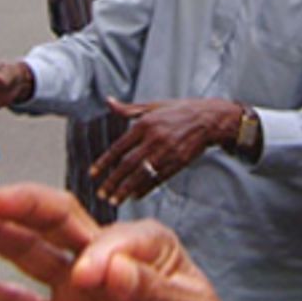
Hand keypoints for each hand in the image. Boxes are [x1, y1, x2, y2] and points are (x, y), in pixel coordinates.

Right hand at [0, 184, 259, 300]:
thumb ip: (149, 288)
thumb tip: (110, 268)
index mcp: (142, 245)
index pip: (108, 235)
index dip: (98, 254)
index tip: (94, 279)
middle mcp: (103, 259)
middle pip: (58, 222)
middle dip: (27, 207)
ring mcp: (77, 293)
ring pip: (31, 254)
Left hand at [91, 97, 241, 204]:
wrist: (208, 119)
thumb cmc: (178, 111)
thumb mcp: (152, 106)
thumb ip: (128, 108)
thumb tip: (108, 100)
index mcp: (145, 124)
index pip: (119, 147)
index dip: (104, 162)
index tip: (92, 174)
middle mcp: (154, 139)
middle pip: (128, 164)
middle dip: (113, 181)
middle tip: (101, 194)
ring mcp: (167, 152)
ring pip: (142, 174)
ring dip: (126, 189)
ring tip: (114, 200)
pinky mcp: (178, 162)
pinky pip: (158, 178)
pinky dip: (146, 188)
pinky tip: (135, 196)